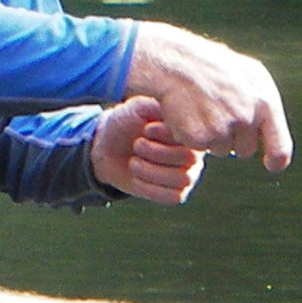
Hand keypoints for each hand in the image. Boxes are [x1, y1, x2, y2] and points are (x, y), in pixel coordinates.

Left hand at [90, 96, 205, 203]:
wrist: (108, 147)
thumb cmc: (126, 122)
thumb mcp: (136, 107)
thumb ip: (155, 105)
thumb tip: (174, 108)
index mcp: (188, 129)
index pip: (192, 135)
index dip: (166, 135)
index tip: (146, 128)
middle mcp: (193, 152)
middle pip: (189, 159)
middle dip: (157, 152)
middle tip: (137, 144)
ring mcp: (187, 173)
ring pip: (182, 179)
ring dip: (151, 171)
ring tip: (133, 162)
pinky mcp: (175, 193)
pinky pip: (173, 196)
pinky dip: (150, 187)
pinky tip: (136, 177)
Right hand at [125, 22, 292, 170]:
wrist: (176, 62)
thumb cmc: (211, 66)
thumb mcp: (247, 75)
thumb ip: (262, 103)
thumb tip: (270, 131)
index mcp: (265, 102)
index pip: (280, 148)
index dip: (276, 160)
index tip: (270, 165)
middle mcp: (247, 118)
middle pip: (245, 150)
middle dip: (231, 139)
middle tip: (215, 113)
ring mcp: (223, 128)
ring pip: (220, 150)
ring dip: (210, 137)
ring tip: (199, 109)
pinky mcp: (200, 137)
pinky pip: (199, 148)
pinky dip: (191, 135)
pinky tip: (187, 114)